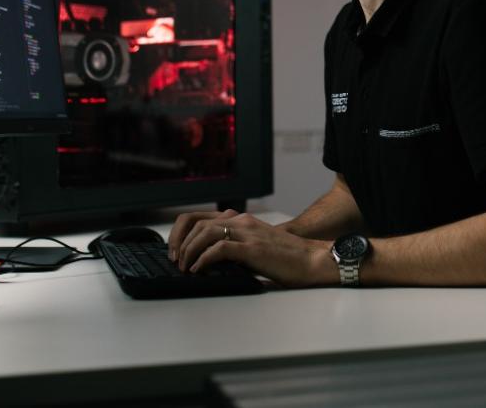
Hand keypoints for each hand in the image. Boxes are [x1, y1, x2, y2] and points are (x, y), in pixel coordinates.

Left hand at [168, 210, 336, 287]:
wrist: (311, 260)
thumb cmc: (285, 258)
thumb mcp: (255, 246)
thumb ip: (235, 247)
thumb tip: (208, 262)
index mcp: (241, 220)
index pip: (199, 216)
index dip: (181, 232)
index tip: (175, 249)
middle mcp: (241, 221)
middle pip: (196, 221)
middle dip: (179, 241)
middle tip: (175, 260)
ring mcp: (247, 233)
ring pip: (205, 232)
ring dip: (189, 250)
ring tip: (185, 266)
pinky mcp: (252, 248)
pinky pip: (219, 249)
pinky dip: (204, 259)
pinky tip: (199, 270)